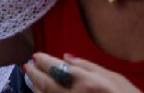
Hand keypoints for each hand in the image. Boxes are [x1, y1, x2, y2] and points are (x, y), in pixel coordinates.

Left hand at [26, 53, 140, 92]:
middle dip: (35, 73)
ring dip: (36, 87)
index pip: (56, 68)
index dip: (43, 61)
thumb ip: (89, 66)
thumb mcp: (115, 77)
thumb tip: (66, 58)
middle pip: (47, 83)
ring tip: (33, 79)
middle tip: (28, 66)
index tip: (36, 56)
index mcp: (87, 82)